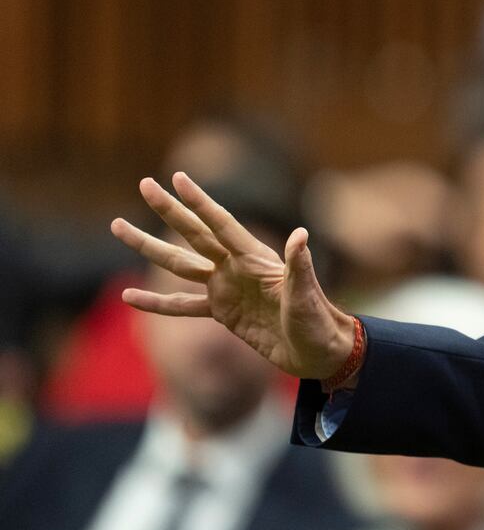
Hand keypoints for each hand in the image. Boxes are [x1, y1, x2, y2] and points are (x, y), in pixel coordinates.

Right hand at [110, 173, 354, 379]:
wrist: (318, 351)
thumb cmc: (317, 319)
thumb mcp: (306, 294)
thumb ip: (299, 266)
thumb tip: (300, 234)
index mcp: (255, 258)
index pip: (221, 223)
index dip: (200, 201)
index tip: (177, 178)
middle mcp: (236, 267)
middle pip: (194, 234)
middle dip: (168, 210)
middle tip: (143, 184)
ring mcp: (226, 288)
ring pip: (179, 264)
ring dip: (150, 247)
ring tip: (119, 227)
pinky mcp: (222, 312)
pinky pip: (182, 305)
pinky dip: (157, 302)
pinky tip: (129, 295)